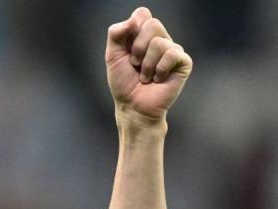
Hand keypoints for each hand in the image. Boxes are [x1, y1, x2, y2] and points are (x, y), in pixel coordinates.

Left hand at [105, 7, 192, 124]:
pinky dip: (159, 69)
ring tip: (145, 76)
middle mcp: (160, 39)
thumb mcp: (113, 56)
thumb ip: (116, 34)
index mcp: (144, 35)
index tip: (127, 49)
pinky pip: (172, 54)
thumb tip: (134, 19)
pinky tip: (157, 79)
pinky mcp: (184, 62)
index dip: (132, 30)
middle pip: (152, 24)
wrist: (133, 106)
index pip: (142, 14)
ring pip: (159, 42)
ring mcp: (173, 49)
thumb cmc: (123, 83)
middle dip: (138, 48)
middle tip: (136, 64)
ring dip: (146, 64)